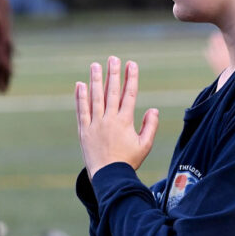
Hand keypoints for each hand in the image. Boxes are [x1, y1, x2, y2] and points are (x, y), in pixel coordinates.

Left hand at [75, 56, 158, 178]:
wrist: (108, 177)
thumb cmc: (128, 161)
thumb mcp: (145, 146)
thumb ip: (150, 127)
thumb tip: (154, 109)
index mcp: (125, 122)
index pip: (129, 95)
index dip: (130, 78)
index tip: (131, 64)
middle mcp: (109, 120)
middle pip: (111, 92)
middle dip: (113, 73)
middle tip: (113, 58)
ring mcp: (95, 124)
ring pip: (95, 98)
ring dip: (95, 80)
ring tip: (95, 65)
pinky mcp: (84, 130)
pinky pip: (81, 111)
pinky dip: (80, 97)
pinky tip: (80, 85)